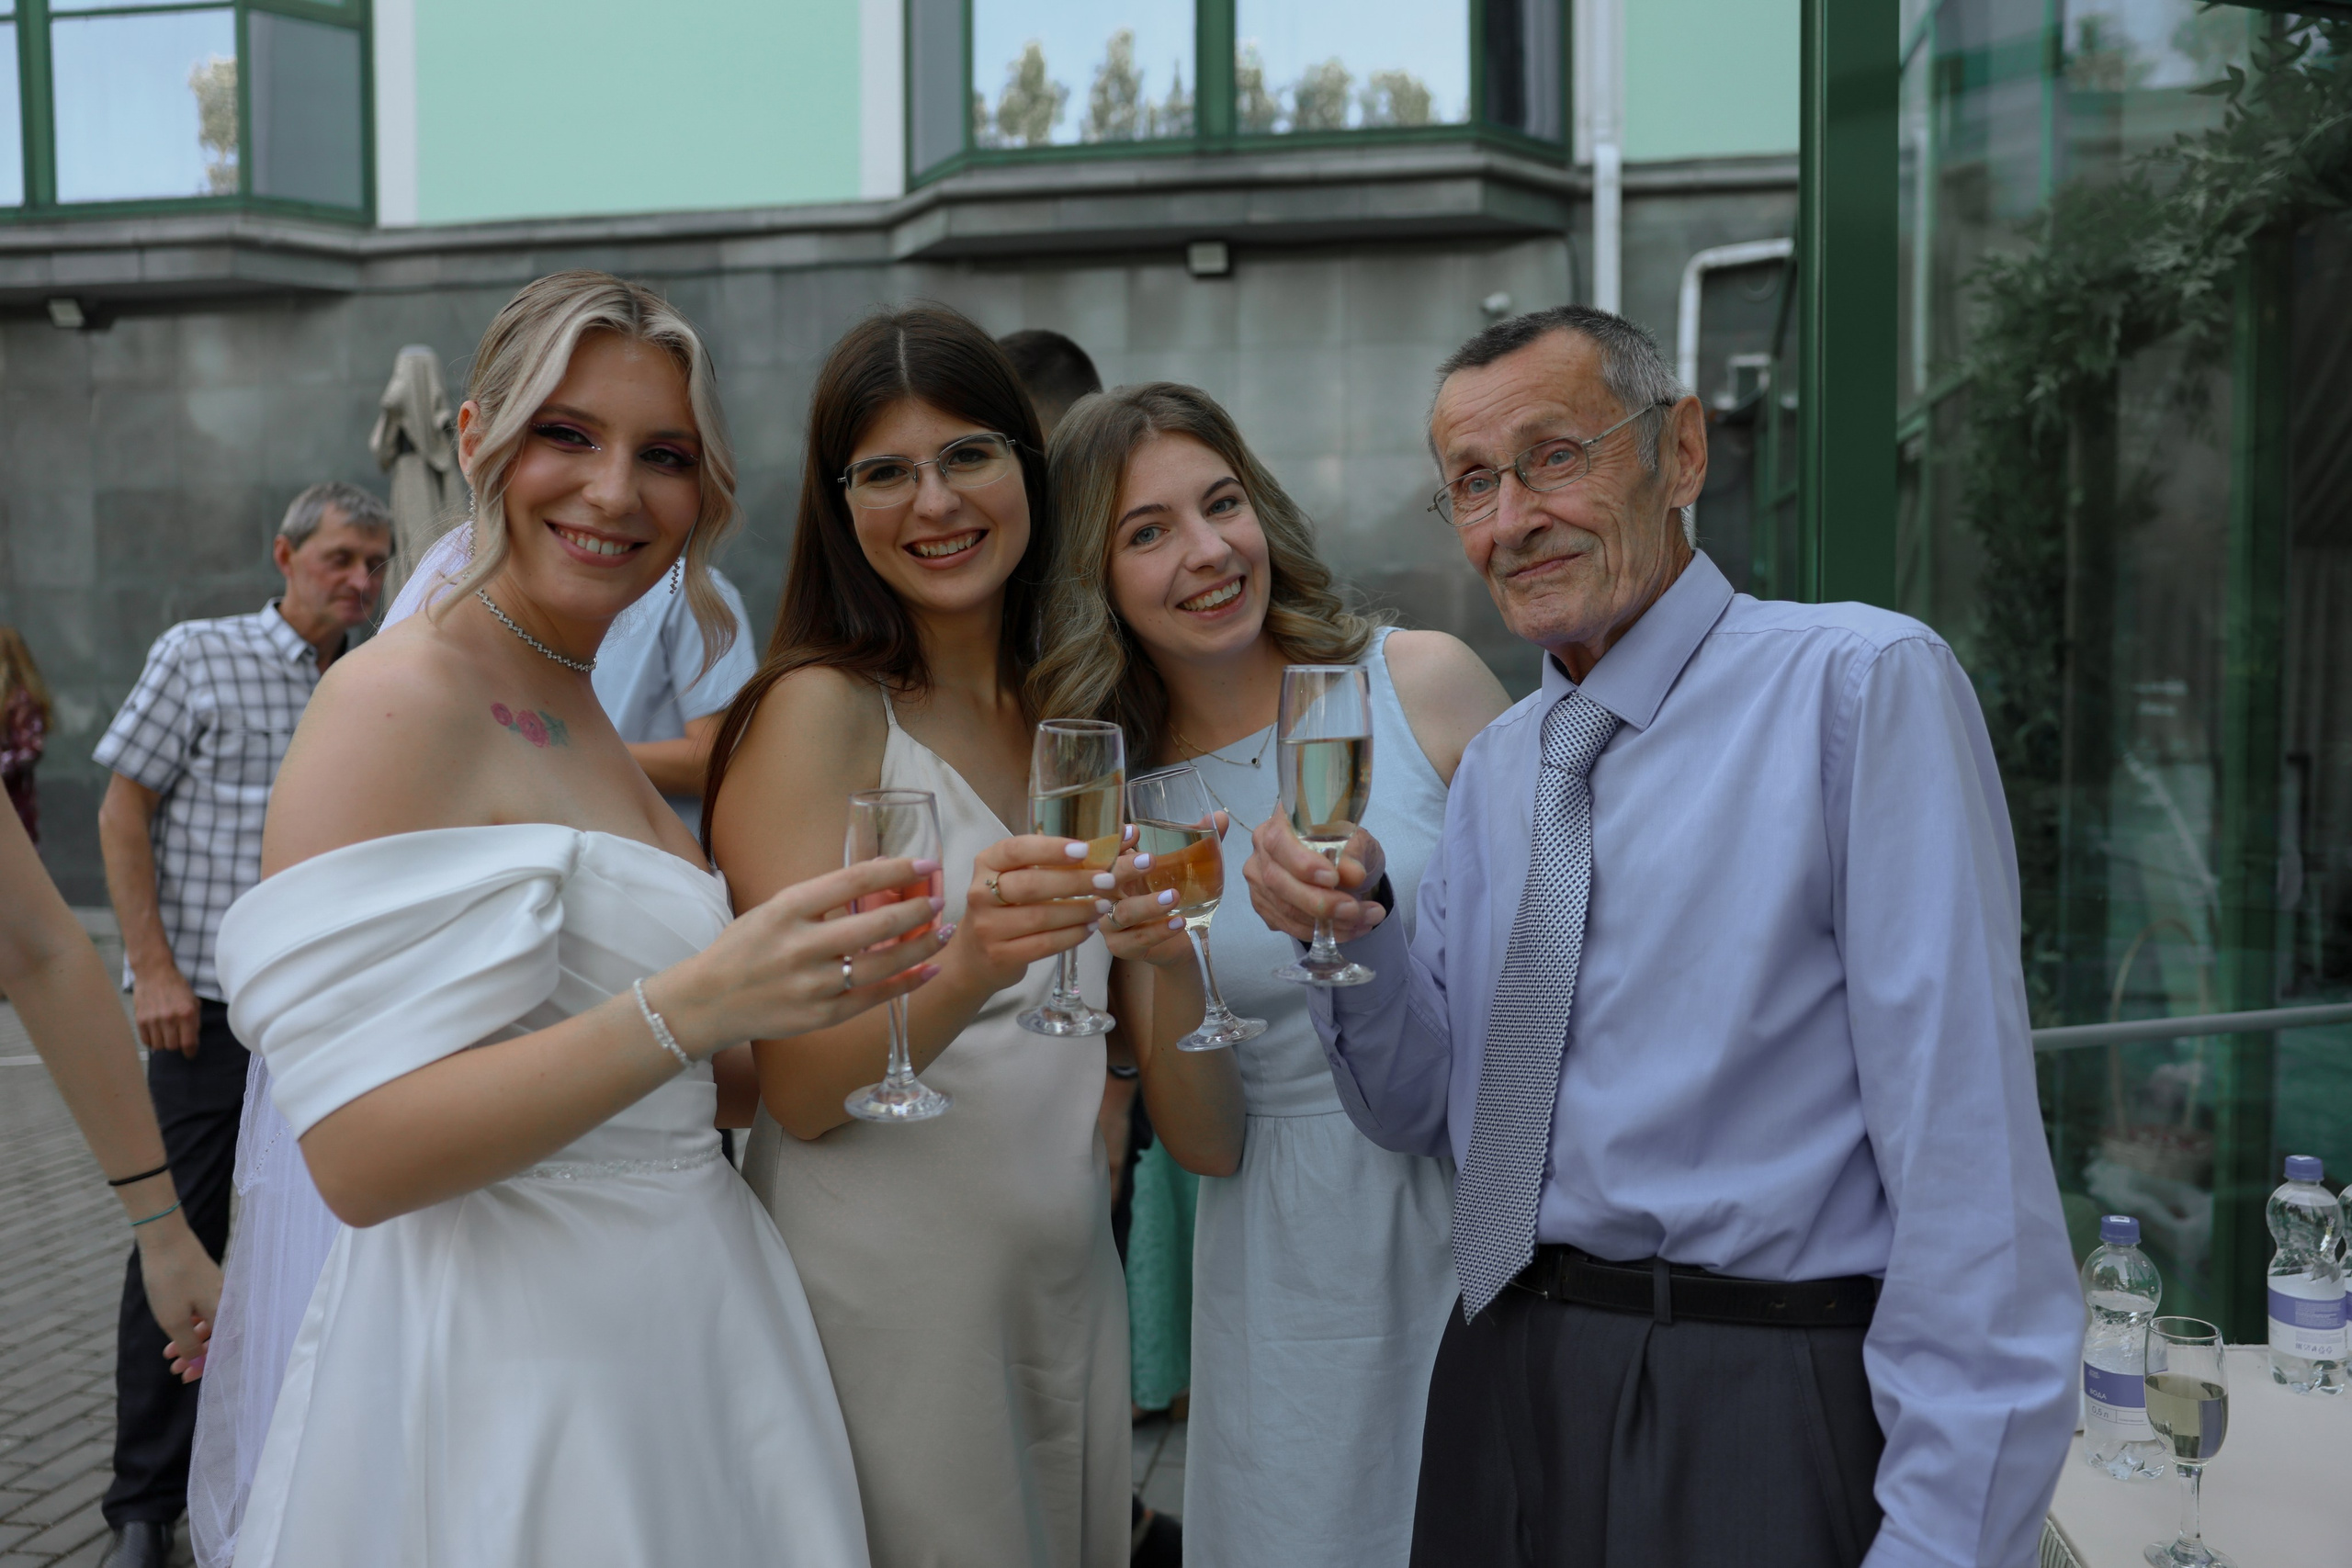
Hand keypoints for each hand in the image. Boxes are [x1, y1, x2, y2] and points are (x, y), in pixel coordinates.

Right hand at [133, 965, 201, 1056]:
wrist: (155, 973)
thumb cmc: (177, 987)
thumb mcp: (193, 1001)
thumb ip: (194, 1022)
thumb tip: (192, 1042)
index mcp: (187, 1013)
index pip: (189, 1043)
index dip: (190, 1052)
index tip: (190, 1053)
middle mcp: (170, 1017)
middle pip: (173, 1047)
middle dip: (177, 1044)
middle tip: (177, 1036)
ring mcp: (153, 1019)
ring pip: (159, 1046)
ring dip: (164, 1042)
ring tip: (166, 1032)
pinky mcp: (140, 1019)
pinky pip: (146, 1041)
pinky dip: (151, 1040)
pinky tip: (156, 1032)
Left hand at [138, 1218, 221, 1380]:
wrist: (165, 1239)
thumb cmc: (169, 1280)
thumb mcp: (174, 1320)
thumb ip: (189, 1345)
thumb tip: (198, 1362)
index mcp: (224, 1311)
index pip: (226, 1348)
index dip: (207, 1366)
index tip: (185, 1377)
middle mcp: (226, 1301)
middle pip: (218, 1338)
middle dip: (196, 1357)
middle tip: (174, 1370)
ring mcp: (216, 1290)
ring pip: (209, 1324)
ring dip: (189, 1341)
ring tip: (167, 1353)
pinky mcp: (205, 1282)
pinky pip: (203, 1311)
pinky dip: (189, 1324)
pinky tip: (172, 1329)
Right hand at [653, 857, 947, 1054]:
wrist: (707, 1002)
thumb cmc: (744, 949)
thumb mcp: (774, 909)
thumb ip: (820, 898)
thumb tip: (877, 877)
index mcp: (788, 908)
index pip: (854, 881)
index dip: (897, 870)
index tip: (925, 864)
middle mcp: (802, 945)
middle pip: (877, 924)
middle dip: (917, 909)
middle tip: (939, 900)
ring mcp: (813, 984)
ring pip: (882, 964)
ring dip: (921, 946)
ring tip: (942, 932)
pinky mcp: (821, 1016)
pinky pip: (874, 997)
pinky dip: (906, 983)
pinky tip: (927, 969)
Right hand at [959, 833, 1123, 991]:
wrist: (973, 956)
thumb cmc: (1005, 906)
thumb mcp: (1015, 877)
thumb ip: (1051, 861)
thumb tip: (1109, 845)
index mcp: (986, 864)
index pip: (1016, 850)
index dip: (1050, 849)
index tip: (1084, 850)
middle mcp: (981, 893)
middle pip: (1031, 885)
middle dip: (1073, 882)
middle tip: (1105, 880)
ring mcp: (988, 927)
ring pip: (1040, 917)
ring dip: (1078, 911)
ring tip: (1102, 906)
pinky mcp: (1000, 955)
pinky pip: (1044, 944)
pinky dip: (1072, 935)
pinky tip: (1089, 928)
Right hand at [1100, 811, 1228, 968]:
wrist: (1179, 942)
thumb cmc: (1174, 899)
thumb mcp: (1186, 869)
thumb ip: (1198, 843)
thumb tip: (1219, 817)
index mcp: (1117, 871)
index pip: (1105, 851)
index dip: (1116, 840)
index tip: (1136, 831)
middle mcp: (1107, 894)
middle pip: (1102, 880)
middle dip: (1124, 869)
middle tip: (1150, 860)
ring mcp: (1110, 922)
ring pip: (1122, 913)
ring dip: (1147, 904)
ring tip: (1174, 897)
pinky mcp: (1121, 946)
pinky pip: (1135, 939)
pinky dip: (1158, 931)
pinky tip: (1179, 922)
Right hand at [1244, 814, 1387, 944]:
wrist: (1342, 863)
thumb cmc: (1345, 844)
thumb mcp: (1357, 840)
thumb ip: (1353, 853)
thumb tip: (1353, 874)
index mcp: (1280, 822)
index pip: (1279, 843)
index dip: (1302, 863)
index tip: (1333, 878)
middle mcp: (1262, 851)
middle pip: (1278, 882)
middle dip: (1319, 902)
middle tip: (1354, 909)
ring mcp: (1260, 881)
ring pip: (1285, 909)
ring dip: (1328, 922)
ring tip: (1364, 919)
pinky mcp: (1266, 907)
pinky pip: (1289, 926)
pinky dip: (1322, 932)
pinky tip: (1351, 928)